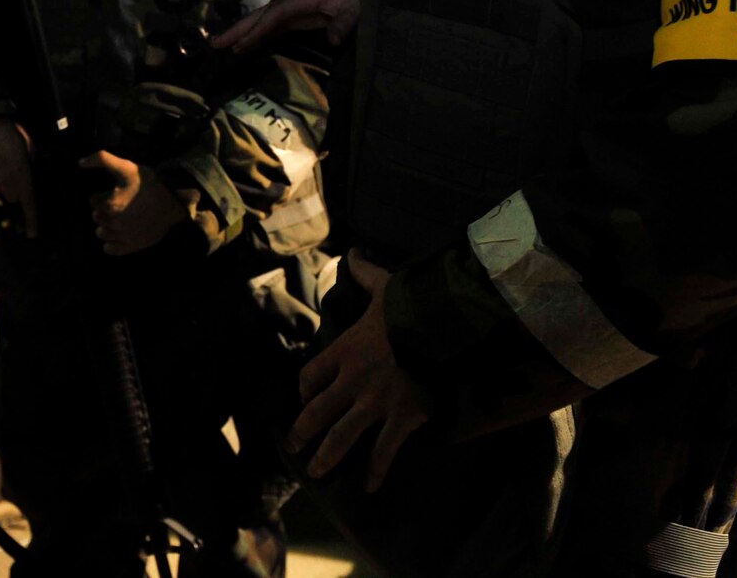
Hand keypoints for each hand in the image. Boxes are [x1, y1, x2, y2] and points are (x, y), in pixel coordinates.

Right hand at [0, 119, 36, 236]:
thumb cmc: (12, 132)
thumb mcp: (29, 146)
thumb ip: (30, 162)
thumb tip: (27, 168)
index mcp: (22, 177)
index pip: (29, 205)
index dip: (32, 221)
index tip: (32, 234)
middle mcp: (5, 184)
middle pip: (12, 194)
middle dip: (14, 185)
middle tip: (13, 166)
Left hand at [79, 149, 187, 255]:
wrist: (174, 201)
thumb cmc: (149, 183)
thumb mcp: (126, 167)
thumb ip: (102, 159)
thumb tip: (80, 162)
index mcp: (110, 204)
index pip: (93, 202)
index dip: (102, 196)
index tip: (115, 193)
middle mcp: (114, 223)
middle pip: (97, 218)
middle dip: (104, 211)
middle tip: (119, 204)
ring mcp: (123, 236)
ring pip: (101, 233)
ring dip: (106, 226)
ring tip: (121, 218)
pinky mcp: (131, 246)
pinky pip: (110, 250)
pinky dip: (111, 243)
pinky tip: (120, 233)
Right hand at [213, 0, 372, 52]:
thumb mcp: (355, 8)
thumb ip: (343, 23)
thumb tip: (332, 40)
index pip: (275, 16)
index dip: (257, 31)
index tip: (241, 46)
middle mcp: (294, 2)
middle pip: (261, 16)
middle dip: (238, 30)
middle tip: (214, 44)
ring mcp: (295, 8)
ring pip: (264, 20)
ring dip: (244, 32)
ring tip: (222, 45)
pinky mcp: (300, 15)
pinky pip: (274, 25)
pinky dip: (259, 33)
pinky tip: (248, 43)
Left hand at [285, 251, 428, 490]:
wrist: (443, 329)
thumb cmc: (412, 306)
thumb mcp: (384, 286)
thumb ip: (364, 273)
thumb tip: (354, 250)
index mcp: (344, 350)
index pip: (310, 375)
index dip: (302, 389)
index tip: (302, 397)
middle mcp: (352, 381)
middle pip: (316, 413)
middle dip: (302, 432)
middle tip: (293, 446)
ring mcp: (375, 403)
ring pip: (342, 437)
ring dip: (327, 457)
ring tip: (316, 473)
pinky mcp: (401, 418)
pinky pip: (383, 451)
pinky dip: (376, 471)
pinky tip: (369, 487)